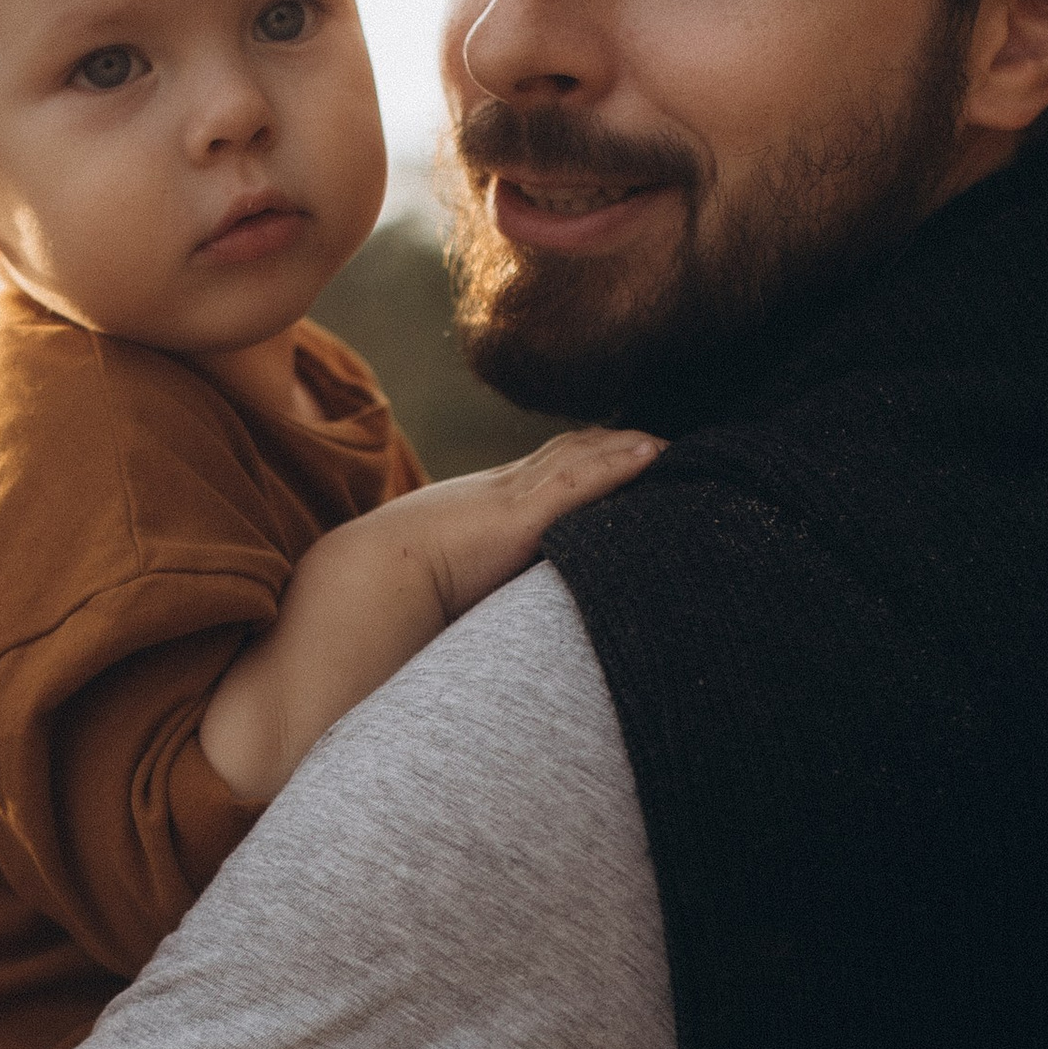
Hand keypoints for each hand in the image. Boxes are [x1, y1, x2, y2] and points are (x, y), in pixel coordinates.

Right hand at [393, 426, 661, 622]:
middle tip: (667, 444)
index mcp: (490, 504)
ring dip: (633, 445)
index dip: (590, 455)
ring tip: (676, 446)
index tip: (627, 453)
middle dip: (620, 441)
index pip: (549, 466)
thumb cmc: (396, 586)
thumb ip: (475, 577)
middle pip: (575, 448)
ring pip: (586, 453)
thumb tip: (478, 608)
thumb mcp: (446, 573)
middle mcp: (505, 488)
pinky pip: (581, 478)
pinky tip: (655, 453)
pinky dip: (620, 463)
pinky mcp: (522, 514)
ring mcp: (514, 497)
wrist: (371, 580)